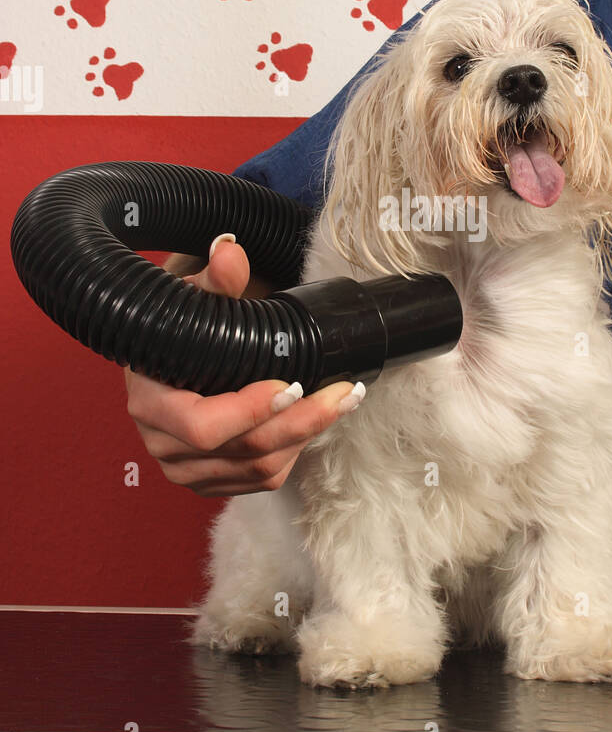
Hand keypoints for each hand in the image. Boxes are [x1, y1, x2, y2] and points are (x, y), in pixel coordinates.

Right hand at [123, 235, 364, 495]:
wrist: (184, 350)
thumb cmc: (190, 323)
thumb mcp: (198, 295)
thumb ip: (216, 278)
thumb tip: (229, 251)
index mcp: (150, 400)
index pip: (199, 425)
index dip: (249, 410)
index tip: (291, 382)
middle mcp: (162, 442)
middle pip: (241, 449)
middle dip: (301, 421)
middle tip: (342, 391)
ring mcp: (187, 468)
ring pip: (259, 468)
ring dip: (307, 436)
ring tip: (342, 401)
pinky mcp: (213, 480)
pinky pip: (262, 479)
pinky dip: (295, 452)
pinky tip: (315, 422)